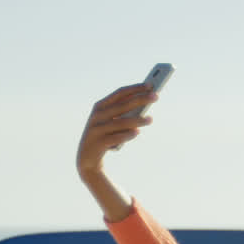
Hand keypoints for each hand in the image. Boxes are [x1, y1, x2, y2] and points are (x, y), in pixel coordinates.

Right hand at [75, 84, 155, 222]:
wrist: (86, 158)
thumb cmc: (104, 135)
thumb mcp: (110, 121)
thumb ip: (123, 112)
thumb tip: (144, 103)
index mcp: (100, 106)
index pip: (120, 93)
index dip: (135, 88)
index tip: (150, 85)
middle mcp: (97, 115)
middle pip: (123, 105)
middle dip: (140, 99)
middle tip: (156, 96)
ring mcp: (97, 129)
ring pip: (121, 122)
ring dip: (138, 120)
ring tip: (150, 119)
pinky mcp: (99, 143)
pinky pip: (116, 138)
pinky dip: (127, 135)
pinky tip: (137, 132)